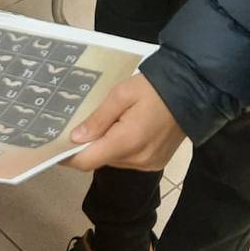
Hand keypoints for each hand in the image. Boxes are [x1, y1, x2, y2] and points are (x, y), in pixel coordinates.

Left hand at [64, 74, 186, 171]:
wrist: (194, 89)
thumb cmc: (155, 86)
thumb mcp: (122, 93)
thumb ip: (98, 118)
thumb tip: (76, 138)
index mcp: (127, 142)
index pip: (87, 161)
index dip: (68, 156)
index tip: (56, 145)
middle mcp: (137, 159)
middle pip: (100, 160)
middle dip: (90, 144)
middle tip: (84, 123)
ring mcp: (149, 164)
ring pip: (114, 160)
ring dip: (107, 145)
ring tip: (110, 121)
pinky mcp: (157, 162)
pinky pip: (130, 159)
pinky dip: (122, 147)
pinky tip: (127, 128)